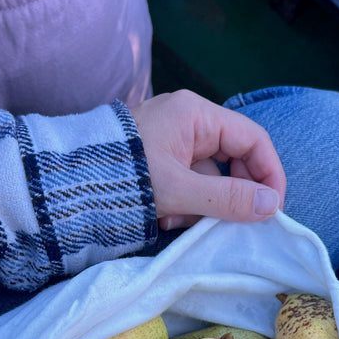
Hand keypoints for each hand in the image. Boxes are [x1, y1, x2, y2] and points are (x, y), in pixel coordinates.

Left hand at [130, 90, 285, 230]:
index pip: (253, 139)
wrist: (66, 184)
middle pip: (232, 160)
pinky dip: (182, 205)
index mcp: (196, 114)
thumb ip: (227, 199)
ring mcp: (171, 141)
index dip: (268, 174)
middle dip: (229, 195)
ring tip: (175, 219)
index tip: (272, 209)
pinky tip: (162, 215)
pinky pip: (187, 184)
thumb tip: (270, 207)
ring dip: (201, 206)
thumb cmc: (123, 177)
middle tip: (225, 224)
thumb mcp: (179, 191)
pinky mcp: (157, 161)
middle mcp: (187, 121)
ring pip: (209, 178)